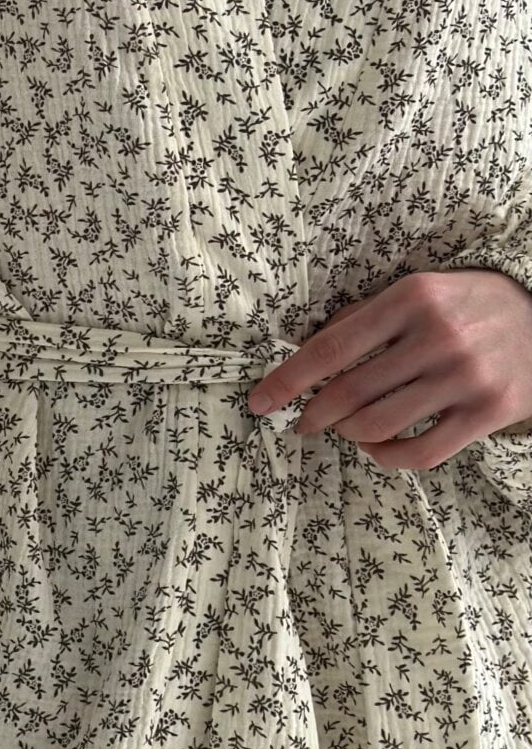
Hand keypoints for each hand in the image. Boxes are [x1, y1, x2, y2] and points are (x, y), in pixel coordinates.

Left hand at [248, 269, 531, 467]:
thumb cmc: (466, 307)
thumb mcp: (420, 292)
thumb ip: (365, 317)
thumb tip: (304, 352)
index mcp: (413, 298)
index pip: (332, 346)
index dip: (288, 379)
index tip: (259, 402)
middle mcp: (440, 336)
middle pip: (350, 392)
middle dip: (313, 414)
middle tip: (303, 422)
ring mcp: (467, 377)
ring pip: (379, 426)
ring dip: (350, 434)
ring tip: (346, 429)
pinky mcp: (489, 413)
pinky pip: (421, 452)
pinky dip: (387, 457)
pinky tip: (377, 447)